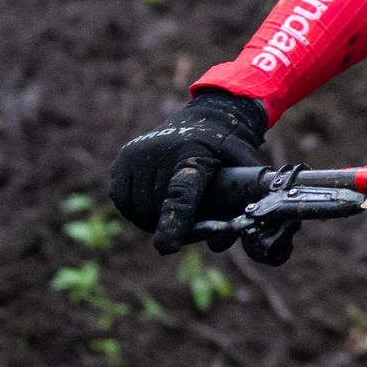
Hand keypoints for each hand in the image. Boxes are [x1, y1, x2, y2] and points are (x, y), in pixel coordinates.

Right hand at [111, 89, 267, 253]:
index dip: (174, 222)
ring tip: (176, 210)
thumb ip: (237, 206)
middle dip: (174, 226)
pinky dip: (137, 209)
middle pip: (157, 209)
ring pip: (138, 209)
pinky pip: (123, 201)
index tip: (166, 247)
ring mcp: (136, 155)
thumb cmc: (227, 151)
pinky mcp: (122, 161)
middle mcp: (159, 151)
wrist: (206, 118)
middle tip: (193, 222)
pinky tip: (155, 202)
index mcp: (194, 154)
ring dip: (153, 219)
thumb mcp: (245, 171)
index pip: (181, 194)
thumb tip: (216, 244)